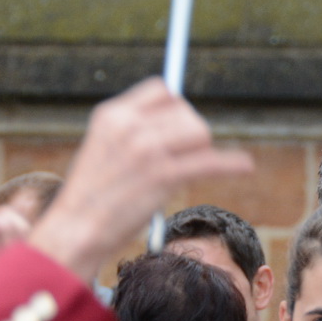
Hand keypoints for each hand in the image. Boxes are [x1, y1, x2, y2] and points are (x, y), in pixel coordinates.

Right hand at [28, 79, 252, 280]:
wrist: (76, 230)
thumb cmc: (92, 197)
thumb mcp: (103, 149)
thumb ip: (132, 131)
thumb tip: (175, 120)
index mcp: (113, 115)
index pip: (162, 90)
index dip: (175, 107)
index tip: (177, 127)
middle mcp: (130, 126)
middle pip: (185, 111)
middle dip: (190, 132)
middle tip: (183, 157)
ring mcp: (148, 149)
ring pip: (200, 133)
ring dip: (202, 150)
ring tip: (189, 169)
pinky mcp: (164, 176)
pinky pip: (210, 162)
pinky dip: (231, 164)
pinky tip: (245, 166)